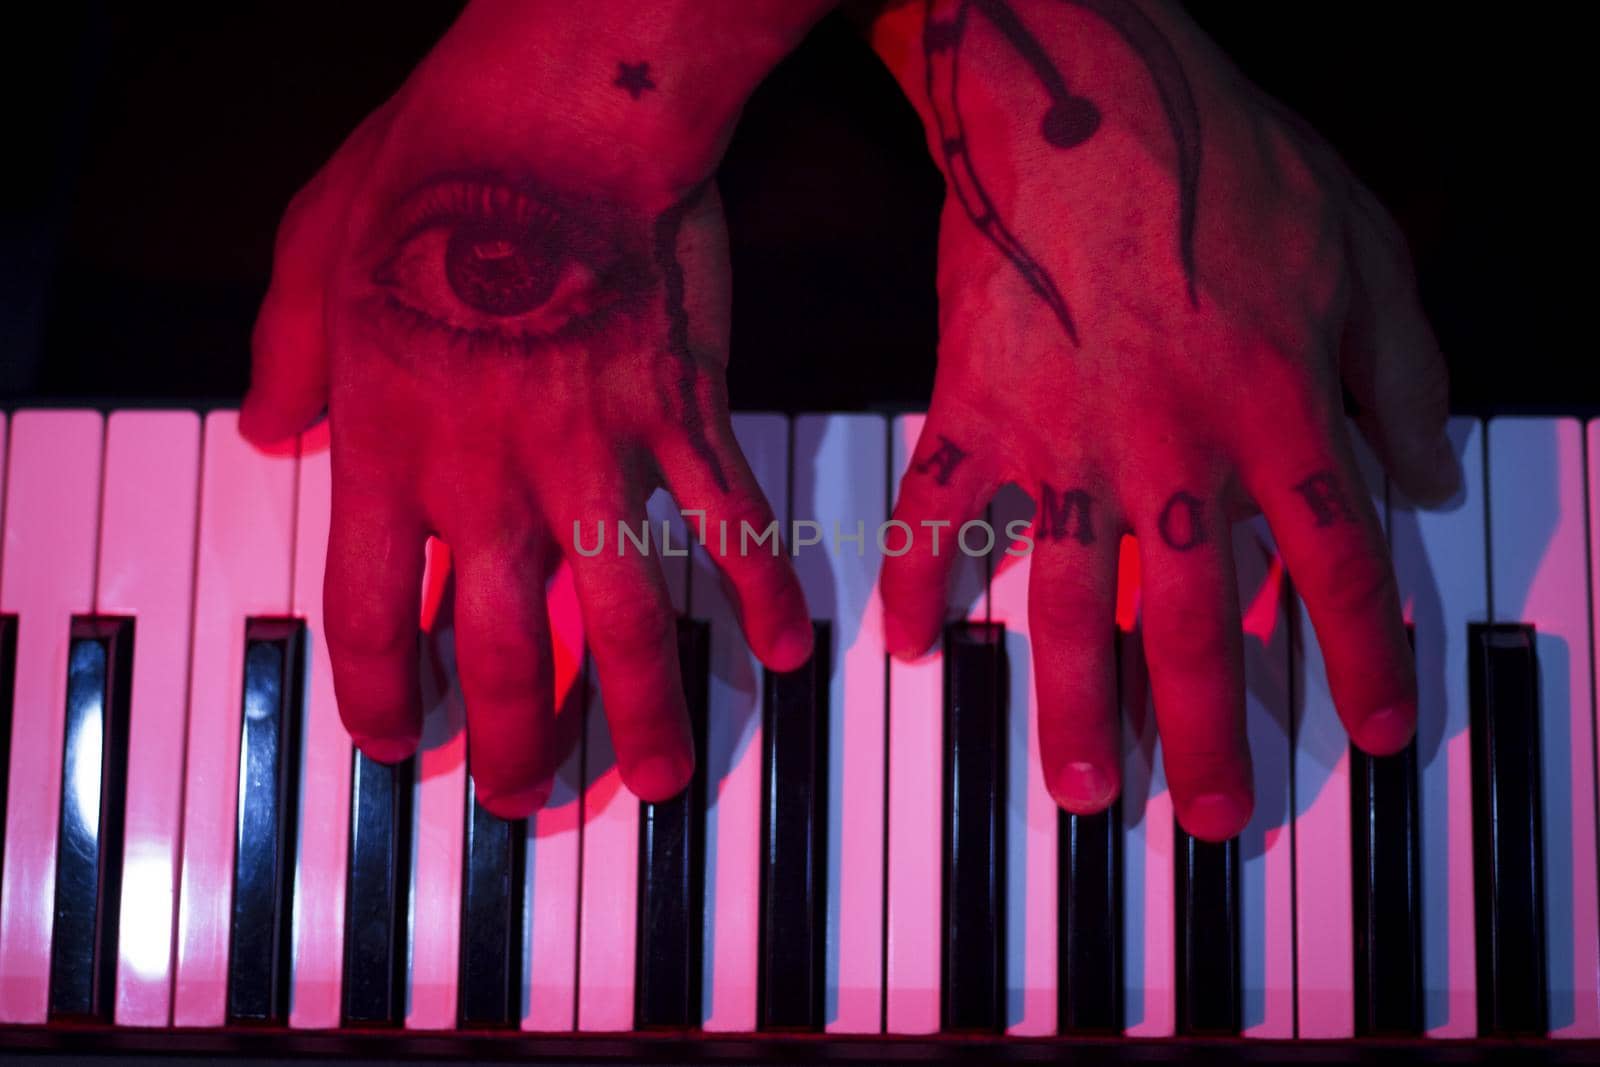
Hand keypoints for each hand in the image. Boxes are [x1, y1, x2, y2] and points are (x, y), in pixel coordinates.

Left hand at [241, 0, 824, 816]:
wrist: (560, 109)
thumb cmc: (435, 164)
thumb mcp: (311, 249)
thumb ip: (286, 355)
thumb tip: (271, 432)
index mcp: (390, 445)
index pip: (371, 614)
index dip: (380, 698)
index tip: (397, 744)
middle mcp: (488, 475)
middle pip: (502, 655)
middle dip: (515, 748)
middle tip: (524, 801)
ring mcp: (593, 454)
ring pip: (625, 625)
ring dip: (643, 716)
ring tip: (658, 779)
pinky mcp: (682, 416)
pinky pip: (730, 526)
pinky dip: (763, 595)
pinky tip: (786, 651)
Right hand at [865, 0, 1455, 839]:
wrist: (1083, 92)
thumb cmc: (1222, 160)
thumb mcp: (1363, 249)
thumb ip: (1401, 371)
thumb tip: (1416, 472)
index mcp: (1277, 410)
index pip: (1335, 568)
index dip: (1361, 660)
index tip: (1371, 732)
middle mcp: (1171, 448)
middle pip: (1195, 625)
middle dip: (1208, 735)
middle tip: (1209, 819)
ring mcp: (1063, 438)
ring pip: (1066, 603)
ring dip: (1072, 706)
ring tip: (1080, 785)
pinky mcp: (972, 407)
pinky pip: (933, 513)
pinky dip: (917, 582)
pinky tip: (905, 644)